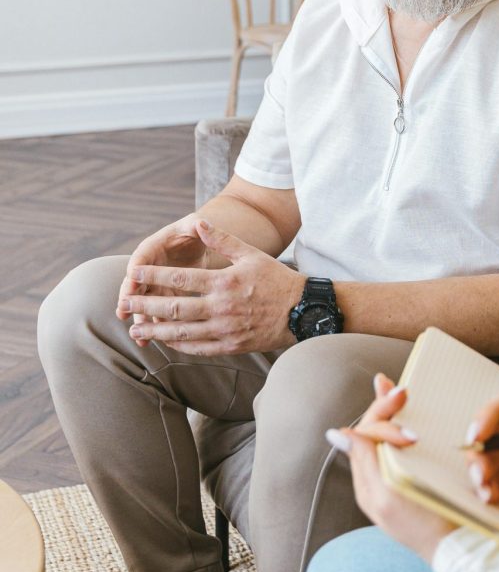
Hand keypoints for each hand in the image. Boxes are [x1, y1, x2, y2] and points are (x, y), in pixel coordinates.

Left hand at [117, 218, 305, 354]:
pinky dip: (177, 345)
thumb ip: (222, 240)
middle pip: (174, 308)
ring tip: (135, 329)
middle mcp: (221, 307)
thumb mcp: (251, 254)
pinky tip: (165, 341)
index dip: (153, 277)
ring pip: (181, 333)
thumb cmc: (276, 279)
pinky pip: (196, 348)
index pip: (179, 279)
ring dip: (155, 331)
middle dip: (145, 306)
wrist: (301, 310)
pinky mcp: (230, 346)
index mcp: (224, 282)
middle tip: (125, 304)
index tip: (133, 274)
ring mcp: (224, 329)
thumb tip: (199, 222)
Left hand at [329, 374, 454, 562]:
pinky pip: (402, 446)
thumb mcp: (387, 495)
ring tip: (396, 394)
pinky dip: (405, 426)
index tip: (407, 412)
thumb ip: (364, 462)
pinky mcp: (413, 475)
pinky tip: (409, 416)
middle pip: (375, 428)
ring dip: (392, 412)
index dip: (385, 418)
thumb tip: (337, 433)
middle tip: (402, 391)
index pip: (368, 432)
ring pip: (387, 434)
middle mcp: (378, 473)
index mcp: (368, 477)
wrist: (454, 543)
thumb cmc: (421, 524)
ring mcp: (394, 474)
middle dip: (386, 407)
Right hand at [466, 392, 498, 542]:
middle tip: (478, 469)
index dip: (490, 414)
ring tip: (485, 489)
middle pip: (492, 432)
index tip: (478, 433)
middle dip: (478, 447)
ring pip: (488, 458)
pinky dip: (486, 488)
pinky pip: (494, 483)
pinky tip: (491, 497)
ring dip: (479, 470)